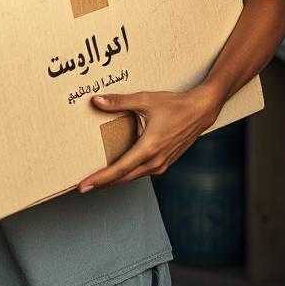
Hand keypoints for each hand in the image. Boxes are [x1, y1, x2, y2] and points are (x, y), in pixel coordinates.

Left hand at [77, 84, 222, 191]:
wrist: (200, 111)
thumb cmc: (174, 105)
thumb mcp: (145, 100)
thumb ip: (119, 102)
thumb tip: (97, 101)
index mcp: (148, 148)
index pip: (119, 169)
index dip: (100, 179)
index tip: (84, 186)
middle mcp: (155, 161)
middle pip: (123, 178)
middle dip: (103, 182)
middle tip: (84, 186)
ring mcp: (161, 164)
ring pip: (133, 176)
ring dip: (115, 178)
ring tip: (98, 177)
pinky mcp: (165, 162)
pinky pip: (142, 171)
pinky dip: (128, 172)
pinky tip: (120, 167)